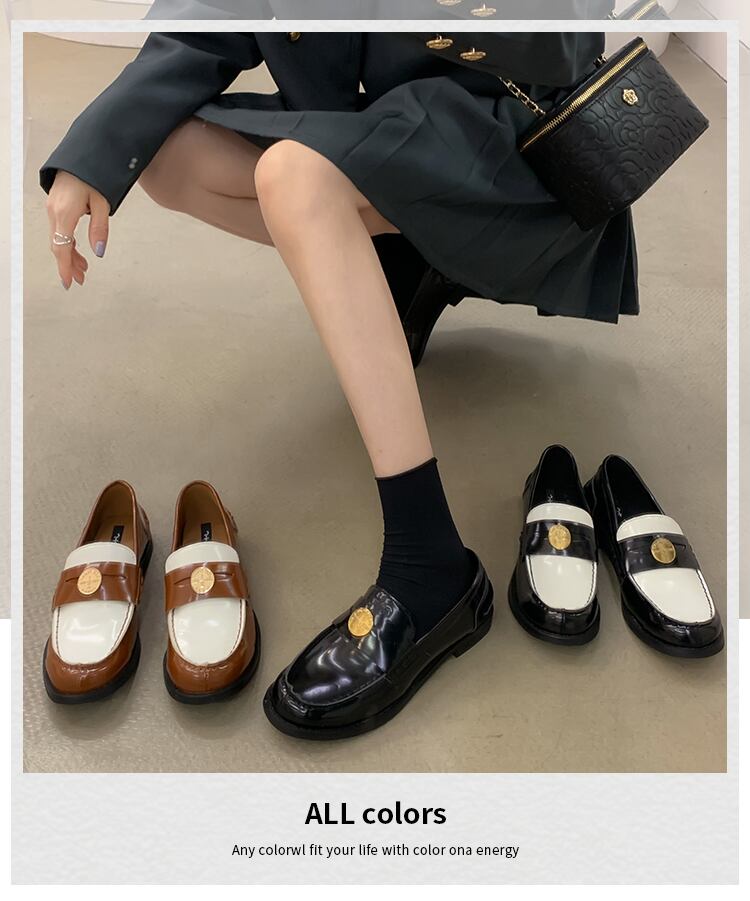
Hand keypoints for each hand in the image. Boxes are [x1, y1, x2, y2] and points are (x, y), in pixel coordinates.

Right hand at [46, 171, 110, 289]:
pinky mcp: (56, 205)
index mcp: (65, 213)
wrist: (84, 154)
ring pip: (58, 238)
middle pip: (58, 246)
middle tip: (81, 280)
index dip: (64, 267)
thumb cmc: (95, 175)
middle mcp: (54, 212)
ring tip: (84, 269)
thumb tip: (98, 252)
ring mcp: (53, 208)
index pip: (61, 247)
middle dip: (68, 264)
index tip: (69, 283)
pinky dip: (68, 242)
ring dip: (70, 255)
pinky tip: (78, 251)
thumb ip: (100, 228)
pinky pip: (60, 229)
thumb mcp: (102, 203)